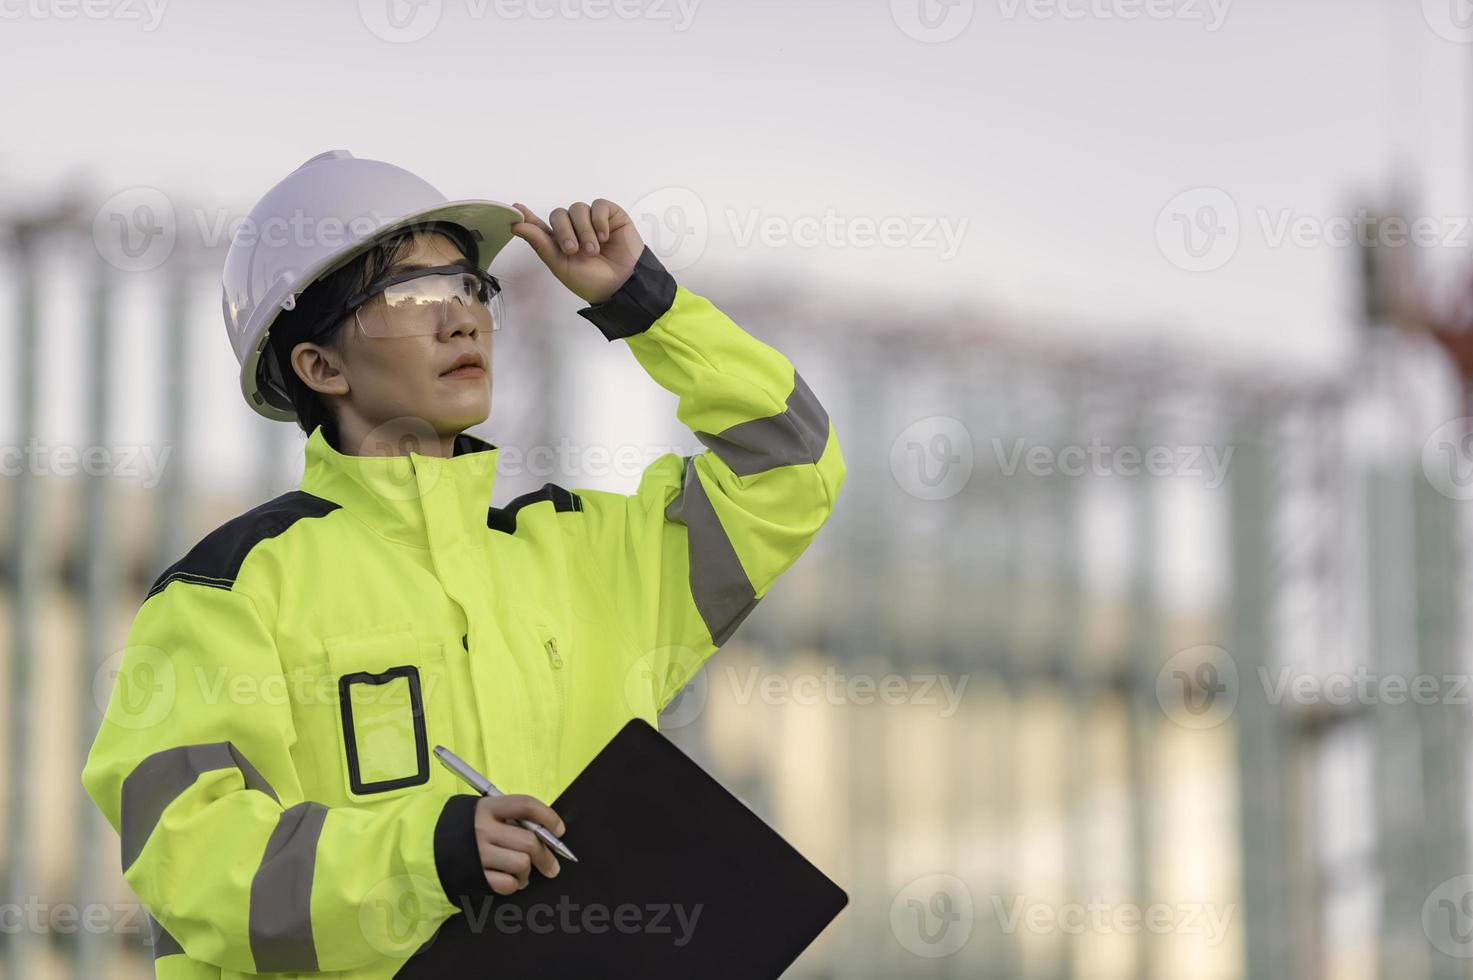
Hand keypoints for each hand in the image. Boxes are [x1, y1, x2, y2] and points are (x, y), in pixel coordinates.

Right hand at [474, 794, 564, 894]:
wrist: (427, 847)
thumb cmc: (465, 829)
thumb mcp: (483, 813)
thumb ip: (510, 818)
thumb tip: (546, 833)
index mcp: (488, 807)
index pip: (526, 805)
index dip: (548, 817)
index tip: (558, 830)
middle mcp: (483, 829)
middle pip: (529, 841)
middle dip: (546, 856)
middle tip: (552, 866)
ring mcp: (478, 853)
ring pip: (521, 864)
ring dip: (527, 872)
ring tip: (523, 873)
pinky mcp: (475, 875)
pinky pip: (507, 883)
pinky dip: (514, 885)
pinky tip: (510, 881)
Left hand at [511, 199, 643, 304]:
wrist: (622, 285)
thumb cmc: (592, 280)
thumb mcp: (560, 265)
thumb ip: (540, 244)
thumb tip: (516, 225)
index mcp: (559, 242)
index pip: (540, 225)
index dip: (527, 217)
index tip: (516, 210)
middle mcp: (573, 229)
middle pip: (559, 214)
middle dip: (564, 231)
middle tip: (573, 250)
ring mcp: (592, 220)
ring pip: (578, 209)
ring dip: (584, 231)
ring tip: (594, 250)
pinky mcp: (610, 215)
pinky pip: (598, 206)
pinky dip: (599, 221)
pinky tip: (604, 236)